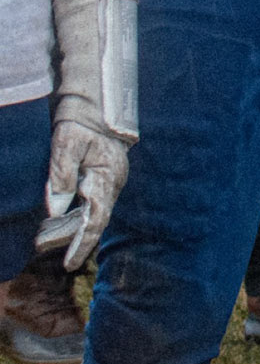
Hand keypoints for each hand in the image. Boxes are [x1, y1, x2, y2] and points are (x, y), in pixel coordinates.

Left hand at [41, 109, 128, 271]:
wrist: (93, 98)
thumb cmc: (80, 119)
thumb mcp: (67, 144)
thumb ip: (60, 176)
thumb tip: (54, 210)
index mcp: (107, 176)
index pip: (96, 219)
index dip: (82, 244)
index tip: (68, 265)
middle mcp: (112, 181)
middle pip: (92, 219)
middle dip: (69, 237)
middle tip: (42, 247)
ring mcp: (108, 177)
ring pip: (89, 212)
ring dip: (68, 227)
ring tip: (42, 239)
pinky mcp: (100, 173)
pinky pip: (88, 201)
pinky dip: (72, 214)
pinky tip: (55, 219)